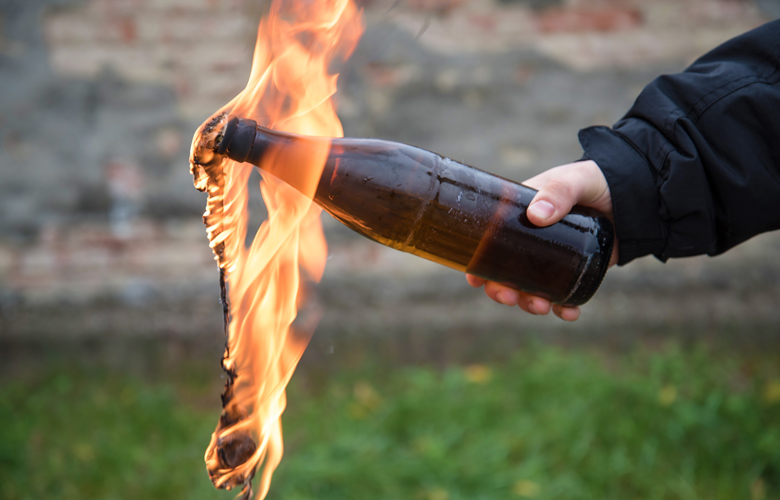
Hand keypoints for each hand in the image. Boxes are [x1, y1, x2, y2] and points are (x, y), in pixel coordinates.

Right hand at [466, 160, 617, 320]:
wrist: (636, 195)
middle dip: (501, 290)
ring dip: (528, 303)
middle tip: (509, 297)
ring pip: (530, 288)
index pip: (489, 241)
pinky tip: (569, 313)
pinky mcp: (575, 271)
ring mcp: (552, 258)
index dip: (478, 262)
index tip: (475, 279)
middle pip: (504, 272)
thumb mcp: (575, 180)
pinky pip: (563, 295)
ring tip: (540, 307)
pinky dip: (563, 308)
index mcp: (519, 216)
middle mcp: (530, 240)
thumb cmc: (597, 180)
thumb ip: (559, 192)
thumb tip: (536, 217)